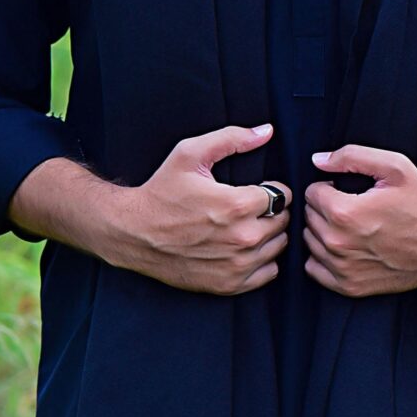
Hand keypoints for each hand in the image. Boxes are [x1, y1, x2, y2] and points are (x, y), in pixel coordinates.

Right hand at [116, 121, 290, 293]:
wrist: (133, 233)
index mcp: (238, 205)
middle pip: (283, 222)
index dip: (271, 189)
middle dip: (271, 212)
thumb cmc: (161, 192)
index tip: (255, 190)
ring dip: (267, 236)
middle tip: (248, 208)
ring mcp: (238, 265)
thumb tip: (267, 132)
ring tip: (243, 227)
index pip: (282, 196)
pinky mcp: (230, 284)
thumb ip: (232, 138)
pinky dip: (261, 261)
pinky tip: (241, 249)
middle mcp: (243, 238)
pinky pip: (268, 272)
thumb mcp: (190, 154)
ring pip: (278, 247)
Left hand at [303, 144, 416, 295]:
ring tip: (351, 227)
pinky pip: (314, 268)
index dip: (329, 187)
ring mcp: (344, 268)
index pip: (311, 193)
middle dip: (325, 207)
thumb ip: (351, 156)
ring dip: (324, 231)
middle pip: (308, 217)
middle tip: (352, 207)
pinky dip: (324, 257)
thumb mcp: (395, 166)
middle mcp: (339, 244)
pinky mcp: (349, 286)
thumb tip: (317, 160)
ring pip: (310, 241)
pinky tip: (345, 248)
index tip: (347, 191)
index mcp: (345, 213)